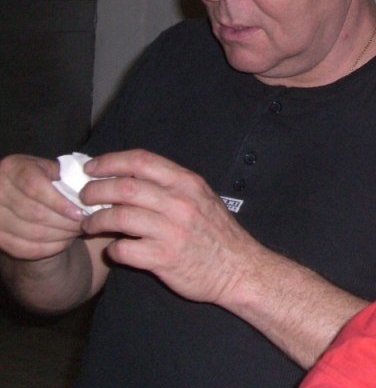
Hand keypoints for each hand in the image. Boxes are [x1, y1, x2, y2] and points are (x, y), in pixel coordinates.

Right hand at [0, 154, 83, 260]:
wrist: (17, 194)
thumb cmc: (42, 178)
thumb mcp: (50, 168)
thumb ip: (66, 174)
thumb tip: (89, 191)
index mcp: (12, 168)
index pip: (34, 187)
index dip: (58, 202)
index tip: (79, 212)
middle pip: (35, 213)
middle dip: (65, 222)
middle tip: (85, 224)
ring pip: (32, 233)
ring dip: (60, 236)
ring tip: (78, 231)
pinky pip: (24, 249)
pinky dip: (49, 248)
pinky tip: (64, 242)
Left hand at [80, 149, 256, 305]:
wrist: (238, 268)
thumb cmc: (216, 233)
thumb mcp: (201, 197)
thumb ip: (170, 186)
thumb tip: (129, 177)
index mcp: (187, 183)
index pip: (141, 161)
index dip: (110, 161)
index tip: (92, 168)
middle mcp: (179, 203)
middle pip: (124, 187)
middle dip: (95, 191)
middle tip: (85, 198)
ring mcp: (172, 230)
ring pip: (119, 217)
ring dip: (96, 221)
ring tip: (88, 225)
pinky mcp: (164, 258)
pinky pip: (124, 250)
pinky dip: (112, 249)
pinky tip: (114, 249)